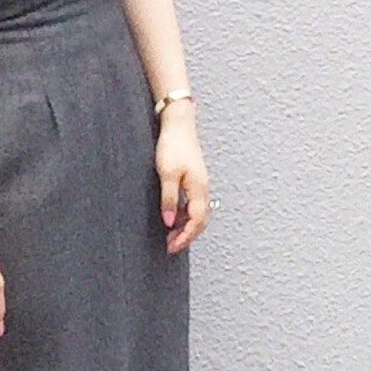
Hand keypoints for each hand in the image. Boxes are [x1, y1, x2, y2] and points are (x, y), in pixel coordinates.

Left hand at [155, 105, 209, 252]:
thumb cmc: (172, 146)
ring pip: (197, 213)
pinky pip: (193, 204)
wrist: (178, 124)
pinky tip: (173, 217)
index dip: (185, 236)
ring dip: (185, 226)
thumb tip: (168, 222)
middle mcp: (203, 188)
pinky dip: (184, 215)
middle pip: (200, 220)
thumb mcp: (166, 174)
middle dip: (187, 236)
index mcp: (198, 189)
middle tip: (170, 246)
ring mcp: (200, 184)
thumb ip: (168, 199)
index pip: (196, 221)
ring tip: (170, 235)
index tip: (172, 247)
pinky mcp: (194, 180)